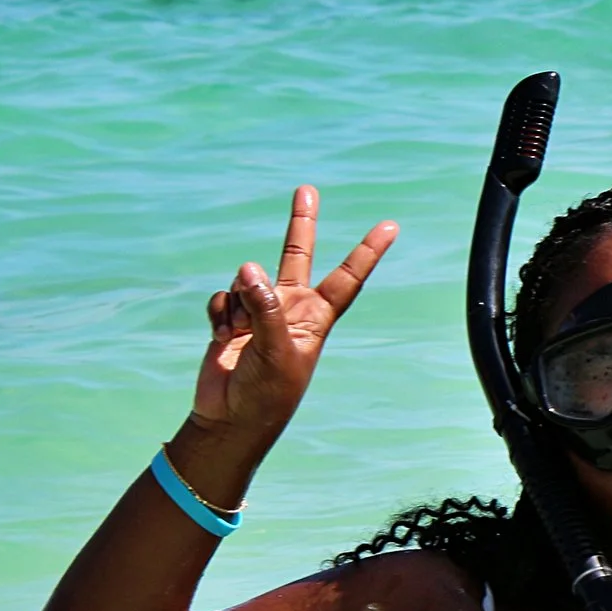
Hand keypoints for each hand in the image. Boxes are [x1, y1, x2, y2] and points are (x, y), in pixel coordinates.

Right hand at [190, 186, 396, 453]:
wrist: (230, 420)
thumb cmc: (266, 394)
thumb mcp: (275, 351)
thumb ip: (265, 306)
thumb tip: (249, 267)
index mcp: (316, 317)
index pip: (348, 277)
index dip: (368, 251)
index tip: (390, 226)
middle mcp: (290, 309)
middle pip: (297, 256)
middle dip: (301, 223)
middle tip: (307, 190)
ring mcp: (259, 312)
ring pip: (247, 280)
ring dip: (240, 302)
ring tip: (242, 334)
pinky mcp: (231, 319)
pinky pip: (223, 297)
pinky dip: (220, 312)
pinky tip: (223, 335)